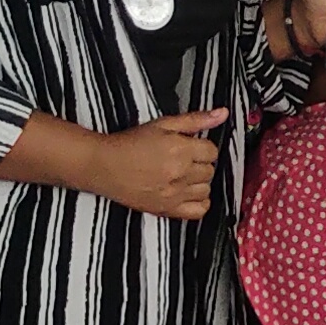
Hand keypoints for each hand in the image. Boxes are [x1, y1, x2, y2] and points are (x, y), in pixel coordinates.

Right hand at [83, 107, 228, 221]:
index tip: (190, 147)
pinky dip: (199, 202)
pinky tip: (187, 193)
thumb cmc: (130, 143)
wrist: (103, 165)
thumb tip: (222, 114)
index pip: (212, 151)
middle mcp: (180, 173)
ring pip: (206, 189)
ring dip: (198, 182)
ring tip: (182, 175)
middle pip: (210, 170)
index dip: (202, 147)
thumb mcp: (163, 124)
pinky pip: (199, 211)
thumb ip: (196, 120)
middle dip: (200, 163)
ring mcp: (174, 194)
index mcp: (180, 150)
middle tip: (182, 159)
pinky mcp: (166, 210)